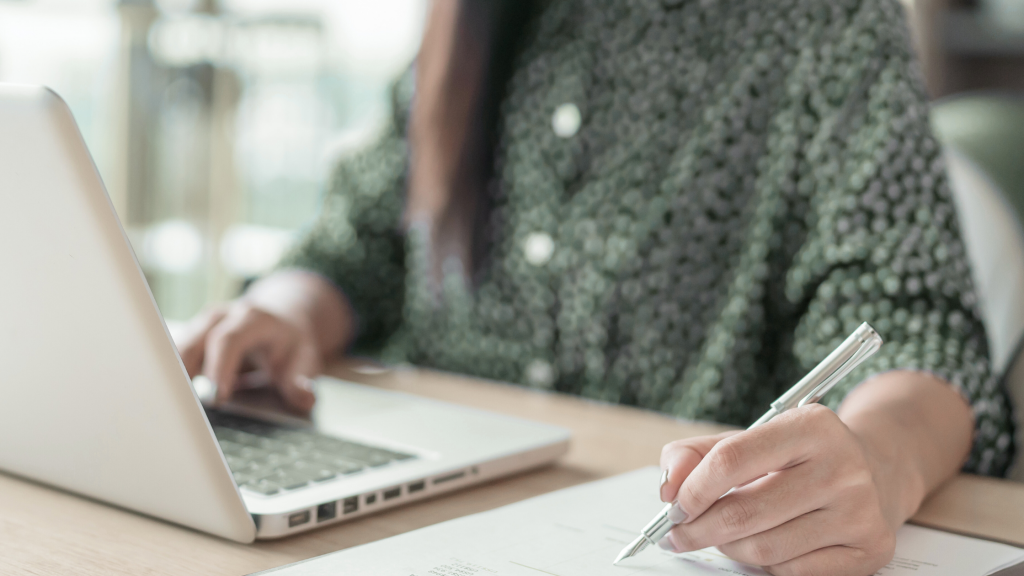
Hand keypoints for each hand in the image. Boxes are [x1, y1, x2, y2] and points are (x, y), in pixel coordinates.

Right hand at [176, 302, 320, 410]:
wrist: (282, 322)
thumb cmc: (290, 344)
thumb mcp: (304, 359)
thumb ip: (302, 381)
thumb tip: (305, 399)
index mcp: (252, 318)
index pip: (229, 340)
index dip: (220, 368)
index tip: (217, 398)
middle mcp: (222, 317)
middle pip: (195, 342)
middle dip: (187, 375)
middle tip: (185, 409)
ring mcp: (202, 326)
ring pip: (178, 349)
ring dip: (173, 378)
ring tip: (172, 409)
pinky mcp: (191, 338)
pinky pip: (174, 357)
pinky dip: (172, 379)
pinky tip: (170, 403)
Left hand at [659, 405, 898, 575]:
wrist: (875, 472)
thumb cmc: (798, 458)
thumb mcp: (751, 438)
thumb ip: (696, 454)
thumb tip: (670, 488)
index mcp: (811, 426)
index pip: (731, 460)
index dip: (693, 489)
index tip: (675, 506)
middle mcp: (842, 466)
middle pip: (744, 512)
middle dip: (699, 529)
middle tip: (679, 534)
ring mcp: (860, 510)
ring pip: (765, 548)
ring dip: (730, 548)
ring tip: (723, 537)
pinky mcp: (870, 549)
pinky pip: (793, 571)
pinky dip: (766, 564)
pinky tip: (765, 545)